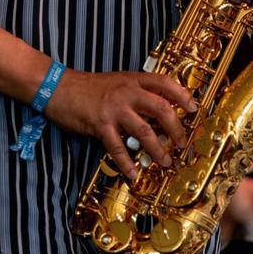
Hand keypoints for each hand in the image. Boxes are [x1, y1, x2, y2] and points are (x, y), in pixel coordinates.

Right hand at [45, 69, 196, 179]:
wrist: (59, 87)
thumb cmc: (90, 86)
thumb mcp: (119, 81)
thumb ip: (137, 92)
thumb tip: (159, 110)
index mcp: (134, 79)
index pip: (165, 83)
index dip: (182, 95)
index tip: (193, 108)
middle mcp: (127, 92)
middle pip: (161, 109)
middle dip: (176, 128)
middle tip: (182, 143)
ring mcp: (114, 109)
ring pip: (144, 131)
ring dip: (157, 149)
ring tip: (165, 162)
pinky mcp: (100, 125)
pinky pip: (117, 148)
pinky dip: (127, 163)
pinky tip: (133, 173)